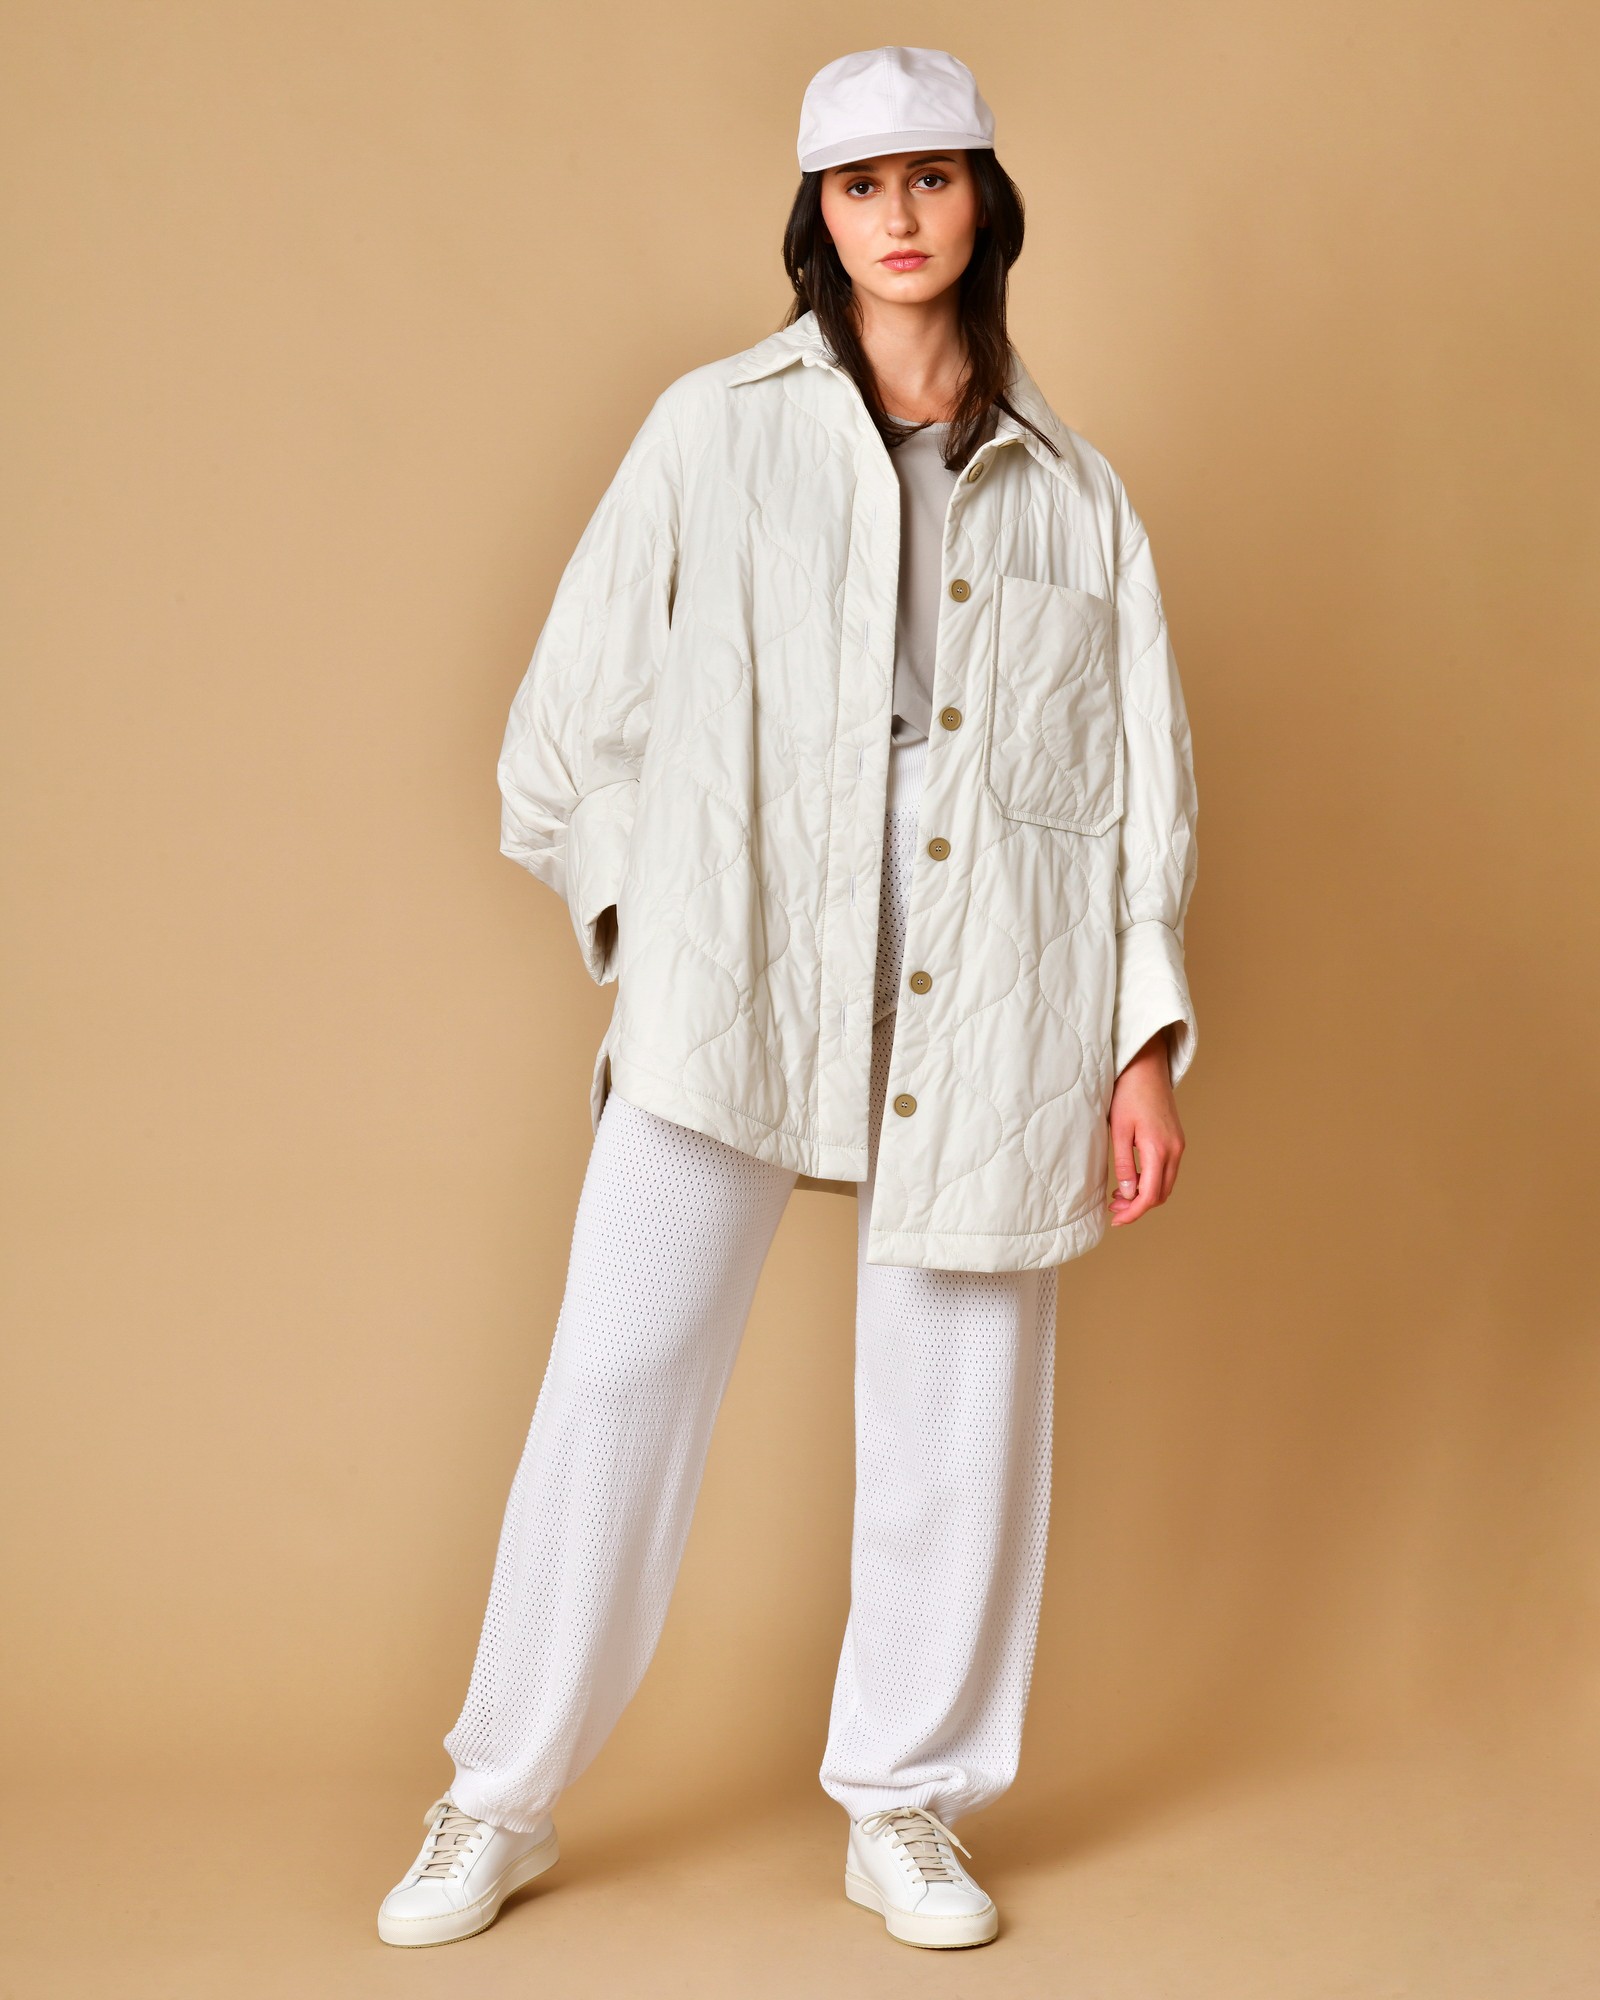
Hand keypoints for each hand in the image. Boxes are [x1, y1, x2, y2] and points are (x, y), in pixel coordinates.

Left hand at [1107, 1029, 1185, 1226]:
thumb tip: (1126, 1194)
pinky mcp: (1176, 1140)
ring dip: (1144, 1195)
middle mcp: (1175, 1150)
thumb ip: (1123, 1164)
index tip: (1116, 1219)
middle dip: (1138, 1207)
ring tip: (1118, 1196)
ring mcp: (1178, 1145)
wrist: (1146, 1067)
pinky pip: (1166, 1171)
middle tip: (1113, 1209)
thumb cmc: (1128, 1094)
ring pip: (1165, 1184)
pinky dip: (1151, 1181)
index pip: (1150, 1195)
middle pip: (1161, 1194)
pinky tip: (1131, 1180)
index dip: (1133, 1212)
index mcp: (1159, 1149)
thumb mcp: (1119, 1130)